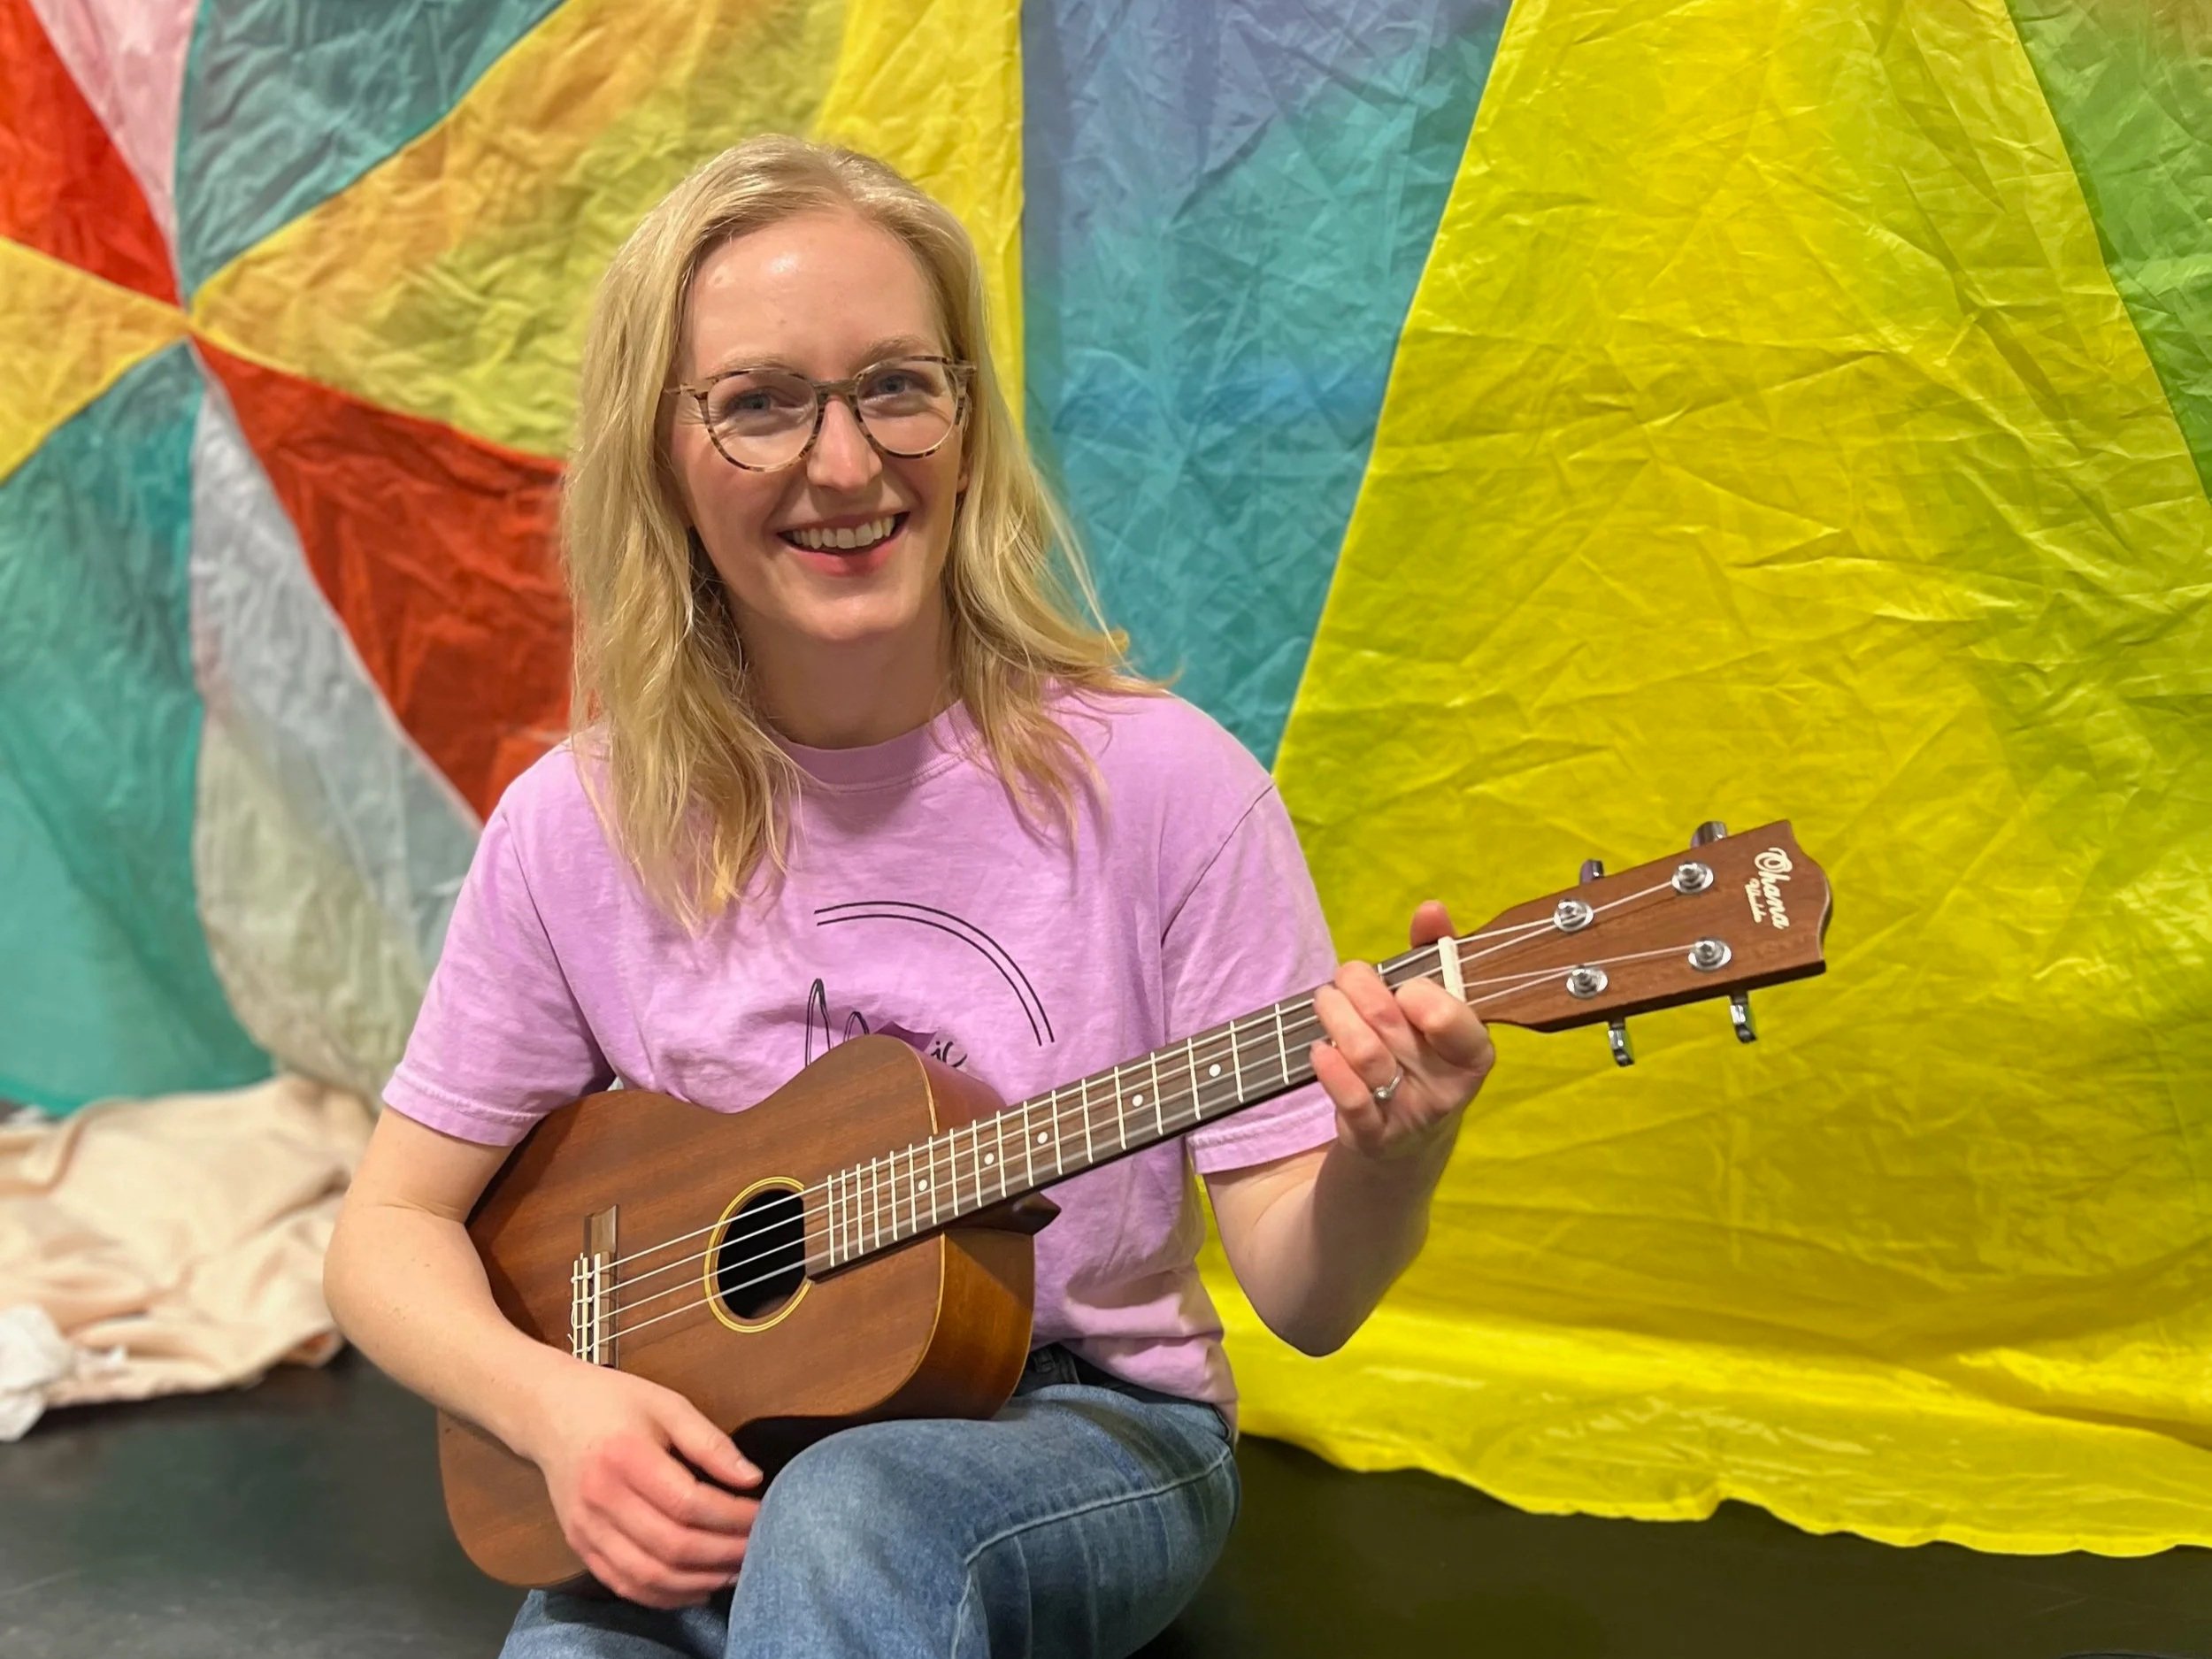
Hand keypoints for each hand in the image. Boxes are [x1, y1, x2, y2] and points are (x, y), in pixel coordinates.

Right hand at [520, 1362, 761, 1607]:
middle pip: (671, 1545)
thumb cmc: (613, 1402)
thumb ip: (709, 1442)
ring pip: (648, 1575)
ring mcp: (585, 1530)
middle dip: (723, 1554)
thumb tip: (752, 1478)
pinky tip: (697, 1588)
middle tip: (758, 1548)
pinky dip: (664, 1595)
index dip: (733, 1516)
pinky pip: (624, 1585)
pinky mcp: (579, 1547)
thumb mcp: (666, 1404)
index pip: (688, 1503)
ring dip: (699, 1582)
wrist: (547, 1412)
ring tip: (735, 1572)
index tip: (765, 1513)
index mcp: (625, 1457)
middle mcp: (601, 1500)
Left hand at [1310, 900, 1496, 1160]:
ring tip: (1325, 1000)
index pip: (1452, 1018)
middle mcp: (1446, 1087)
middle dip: (1359, 989)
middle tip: (1347, 977)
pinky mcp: (1373, 1136)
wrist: (1406, 1138)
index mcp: (1472, 1052)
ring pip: (1366, 1056)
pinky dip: (1329, 1068)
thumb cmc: (1421, 1055)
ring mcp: (1409, 1114)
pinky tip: (1319, 1048)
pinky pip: (1351, 1100)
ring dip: (1335, 1017)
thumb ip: (1435, 955)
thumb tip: (1431, 909)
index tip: (1405, 986)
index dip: (1420, 993)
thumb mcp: (1436, 1007)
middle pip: (1392, 1024)